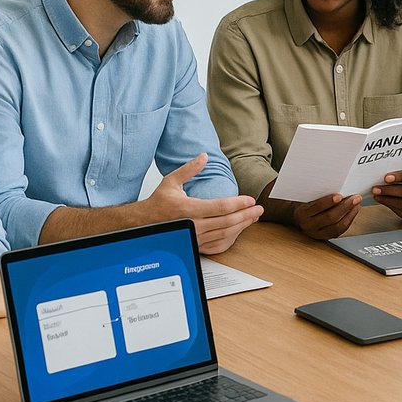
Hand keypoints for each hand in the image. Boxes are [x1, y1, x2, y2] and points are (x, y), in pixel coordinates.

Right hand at [146, 154, 263, 253]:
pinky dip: (231, 238)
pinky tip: (239, 231)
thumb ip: (189, 169)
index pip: (221, 207)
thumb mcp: (171, 182)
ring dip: (242, 226)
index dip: (239, 203)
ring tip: (253, 218)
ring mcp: (195, 238)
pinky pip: (218, 245)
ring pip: (225, 234)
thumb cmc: (157, 203)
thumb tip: (204, 156)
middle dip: (246, 215)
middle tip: (259, 209)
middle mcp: (193, 225)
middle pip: (227, 221)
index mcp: (188, 209)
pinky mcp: (195, 246)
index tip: (251, 200)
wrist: (142, 225)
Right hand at [291, 193, 362, 239]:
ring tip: (357, 204)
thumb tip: (338, 187)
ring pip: (336, 227)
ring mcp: (316, 233)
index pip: (316, 207)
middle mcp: (308, 225)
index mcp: (302, 213)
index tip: (339, 195)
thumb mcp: (308, 198)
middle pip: (329, 218)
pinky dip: (348, 221)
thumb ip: (319, 194)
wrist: (298, 217)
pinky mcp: (324, 237)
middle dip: (345, 207)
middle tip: (355, 198)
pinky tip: (353, 212)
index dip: (328, 202)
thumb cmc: (305, 204)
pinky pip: (339, 231)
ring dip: (350, 214)